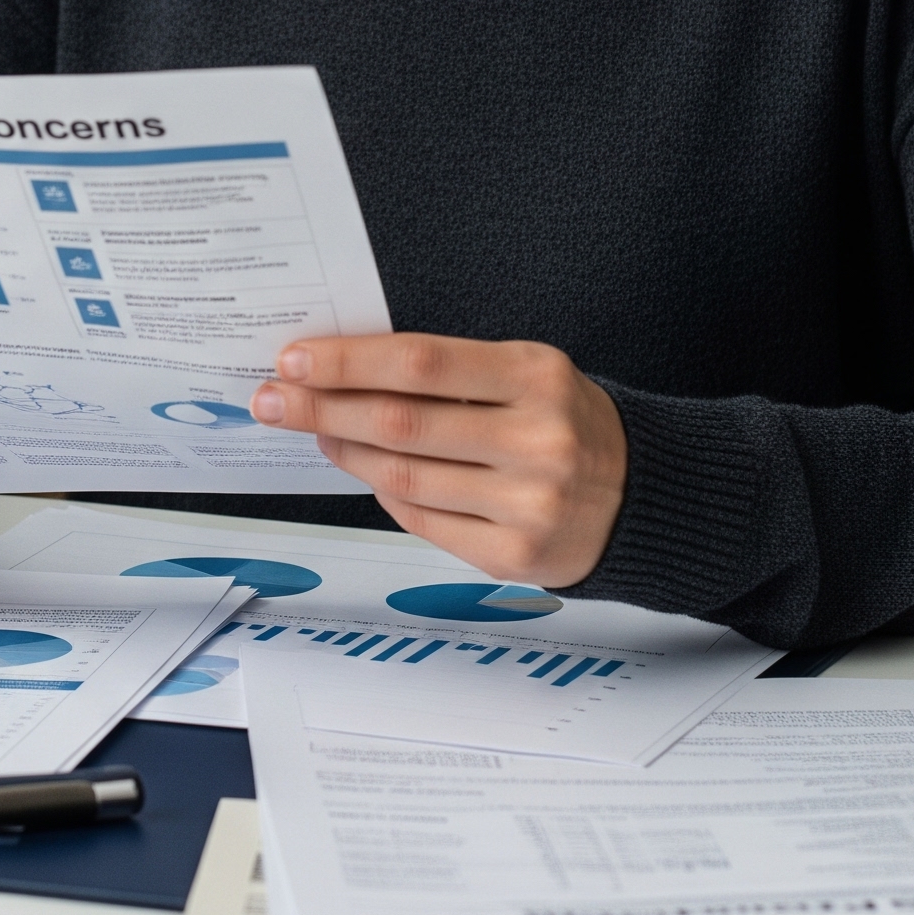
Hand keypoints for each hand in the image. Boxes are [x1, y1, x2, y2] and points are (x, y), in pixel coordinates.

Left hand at [250, 333, 626, 586]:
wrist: (640, 492)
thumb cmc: (564, 419)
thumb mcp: (525, 372)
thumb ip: (449, 372)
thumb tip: (345, 370)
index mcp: (536, 376)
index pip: (420, 363)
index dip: (348, 361)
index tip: (295, 358)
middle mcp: (536, 440)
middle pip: (400, 422)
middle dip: (322, 407)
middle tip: (273, 398)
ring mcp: (527, 504)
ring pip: (402, 477)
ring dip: (344, 451)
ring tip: (316, 431)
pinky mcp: (516, 556)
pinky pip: (423, 522)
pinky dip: (384, 494)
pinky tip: (365, 472)